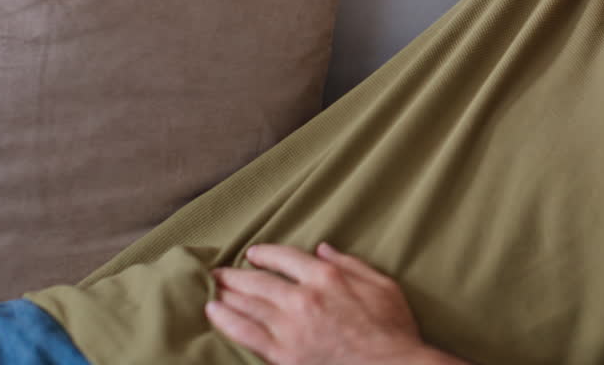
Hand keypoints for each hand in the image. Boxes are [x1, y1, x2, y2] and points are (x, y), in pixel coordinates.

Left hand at [206, 242, 433, 364]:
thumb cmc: (392, 330)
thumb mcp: (382, 285)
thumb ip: (351, 264)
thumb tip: (323, 249)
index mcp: (327, 277)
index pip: (285, 257)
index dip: (265, 253)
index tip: (253, 254)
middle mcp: (303, 298)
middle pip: (259, 280)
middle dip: (235, 274)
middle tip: (218, 272)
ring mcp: (290, 327)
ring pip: (248, 304)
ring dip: (226, 293)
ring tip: (211, 288)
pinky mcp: (283, 355)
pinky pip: (245, 333)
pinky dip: (225, 320)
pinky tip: (213, 312)